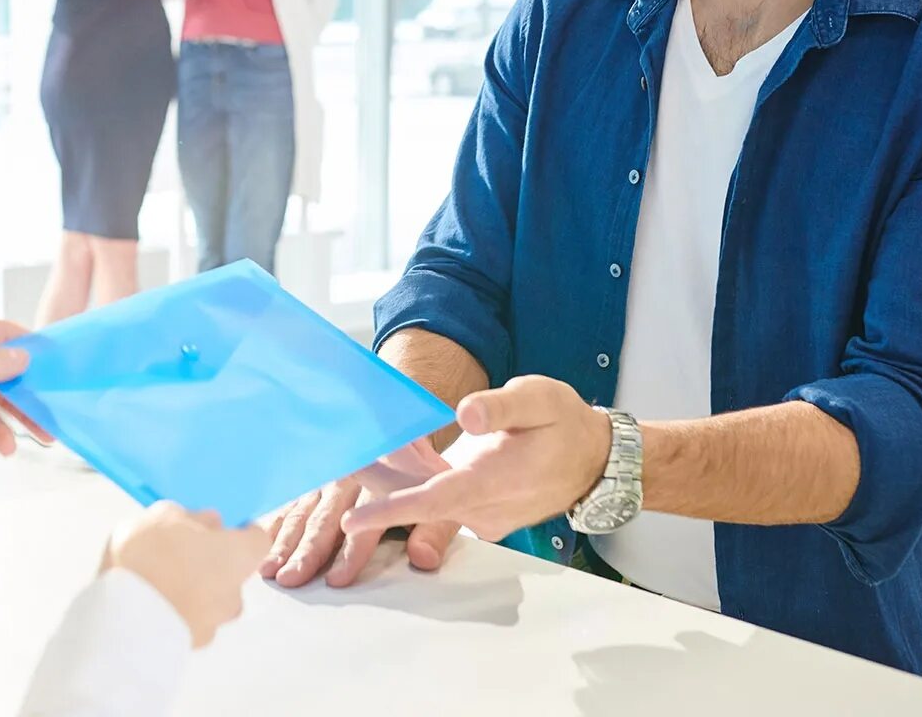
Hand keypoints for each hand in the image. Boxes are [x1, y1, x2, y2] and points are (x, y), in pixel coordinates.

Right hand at [105, 502, 270, 647]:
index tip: (217, 528)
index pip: (257, 539)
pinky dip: (178, 612)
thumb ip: (190, 518)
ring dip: (192, 589)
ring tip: (157, 580)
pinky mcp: (193, 643)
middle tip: (175, 552)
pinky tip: (151, 604)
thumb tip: (206, 522)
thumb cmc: (150, 558)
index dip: (239, 532)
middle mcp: (235, 591)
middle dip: (209, 562)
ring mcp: (216, 621)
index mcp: (237, 554)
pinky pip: (192, 621)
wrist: (126, 620)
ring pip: (211, 599)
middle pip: (231, 571)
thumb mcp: (162, 517)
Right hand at [260, 447, 459, 589]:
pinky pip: (290, 502)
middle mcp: (350, 482)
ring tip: (269, 571)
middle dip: (307, 552)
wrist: (405, 434)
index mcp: (383, 486)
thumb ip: (434, 532)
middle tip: (290, 580)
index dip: (351, 554)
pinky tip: (261, 544)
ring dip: (284, 543)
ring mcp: (326, 481)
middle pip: (326, 521)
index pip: (366, 526)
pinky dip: (274, 523)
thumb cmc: (424, 482)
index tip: (337, 581)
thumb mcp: (443, 505)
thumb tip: (423, 559)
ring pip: (302, 514)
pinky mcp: (313, 482)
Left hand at [341, 376, 610, 541]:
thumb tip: (464, 414)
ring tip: (343, 454)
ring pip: (424, 505)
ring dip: (385, 484)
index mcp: (495, 480)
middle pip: (417, 503)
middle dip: (369, 486)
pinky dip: (408, 487)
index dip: (391, 510)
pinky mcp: (478, 514)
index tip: (351, 520)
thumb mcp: (540, 399)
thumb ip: (501, 407)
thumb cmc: (564, 423)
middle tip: (328, 459)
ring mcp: (481, 515)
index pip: (435, 501)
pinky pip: (437, 505)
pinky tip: (380, 462)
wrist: (593, 460)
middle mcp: (484, 507)